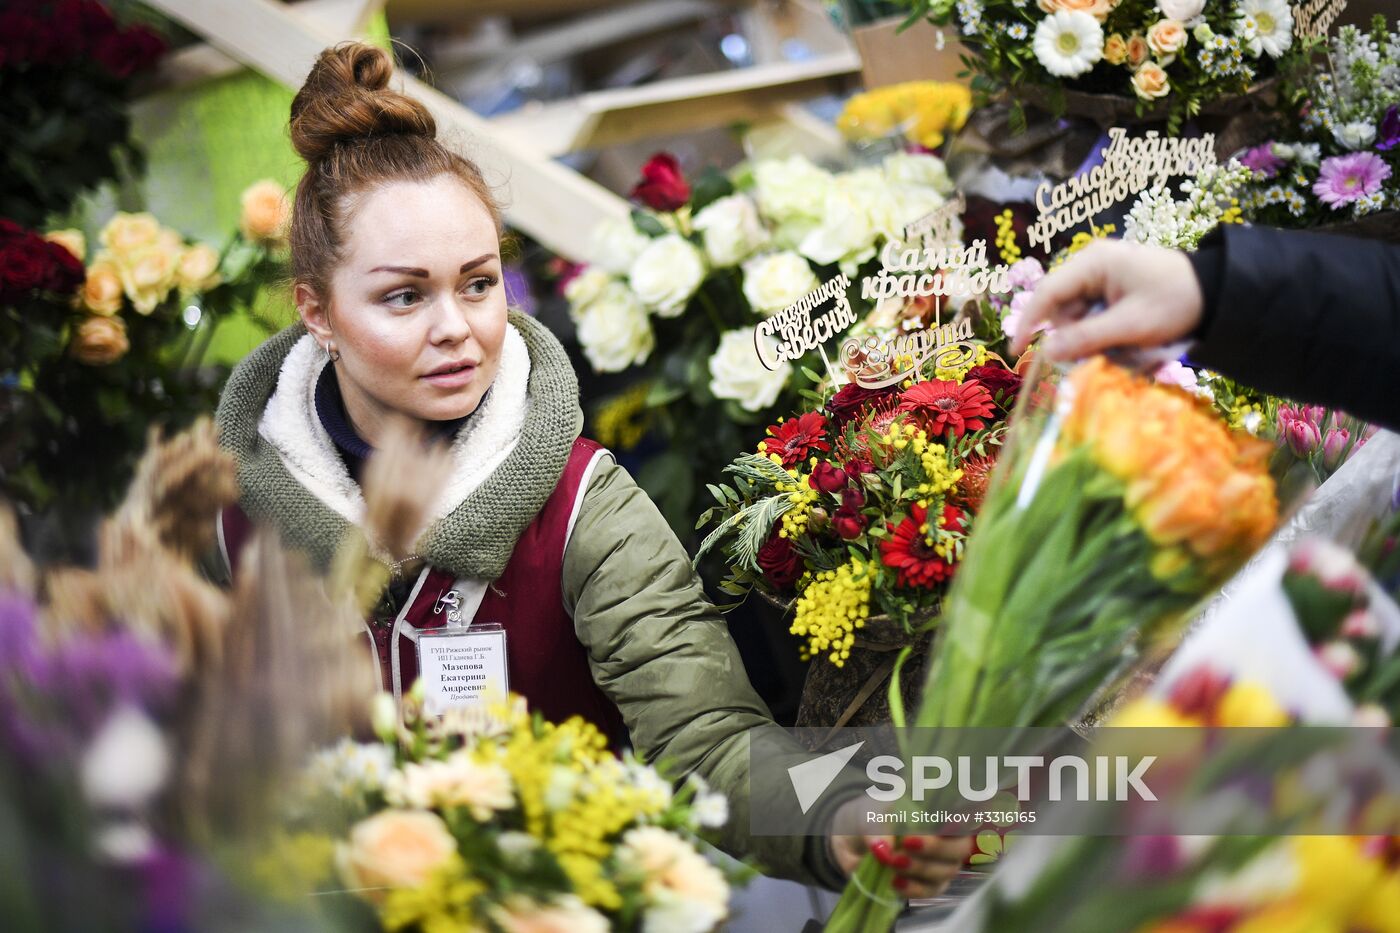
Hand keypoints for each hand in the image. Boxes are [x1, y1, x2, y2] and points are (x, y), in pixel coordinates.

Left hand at [828, 795, 971, 899]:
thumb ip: (875, 828)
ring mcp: (940, 863)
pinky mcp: (929, 884)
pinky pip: (931, 890)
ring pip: (946, 871)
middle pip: (961, 847)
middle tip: (907, 843)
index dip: (960, 819)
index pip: (962, 814)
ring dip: (920, 868)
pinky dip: (913, 888)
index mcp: (936, 811)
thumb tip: (883, 850)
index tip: (941, 820)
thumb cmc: (871, 817)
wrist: (854, 839)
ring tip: (893, 862)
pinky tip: (894, 882)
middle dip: (936, 847)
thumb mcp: (868, 814)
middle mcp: (946, 838)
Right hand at [1010, 240, 1203, 360]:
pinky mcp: (1113, 289)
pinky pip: (1094, 316)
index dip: (1028, 323)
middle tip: (1101, 356)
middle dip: (1075, 337)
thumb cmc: (1177, 301)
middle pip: (1063, 309)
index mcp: (1093, 263)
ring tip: (1123, 349)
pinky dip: (1104, 334)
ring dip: (1093, 339)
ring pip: (1078, 317)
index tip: (1017, 353)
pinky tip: (1125, 341)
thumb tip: (1046, 353)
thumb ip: (1086, 338)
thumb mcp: (1131, 325)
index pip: (1047, 293)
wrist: (1219, 292)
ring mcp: (1103, 276)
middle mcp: (1092, 265)